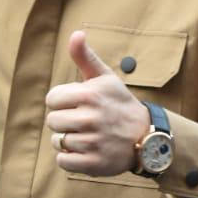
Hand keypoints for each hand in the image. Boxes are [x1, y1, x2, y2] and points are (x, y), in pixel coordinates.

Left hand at [45, 31, 149, 176]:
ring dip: (67, 140)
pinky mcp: (94, 163)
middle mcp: (91, 118)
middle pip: (52, 121)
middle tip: (82, 121)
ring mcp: (93, 142)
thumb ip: (85, 56)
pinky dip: (69, 158)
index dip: (62, 101)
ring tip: (86, 135)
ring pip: (57, 141)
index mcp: (90, 94)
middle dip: (63, 121)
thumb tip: (76, 34)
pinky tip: (84, 150)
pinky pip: (63, 161)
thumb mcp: (105, 78)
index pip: (51, 99)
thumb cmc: (119, 103)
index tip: (77, 103)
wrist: (145, 135)